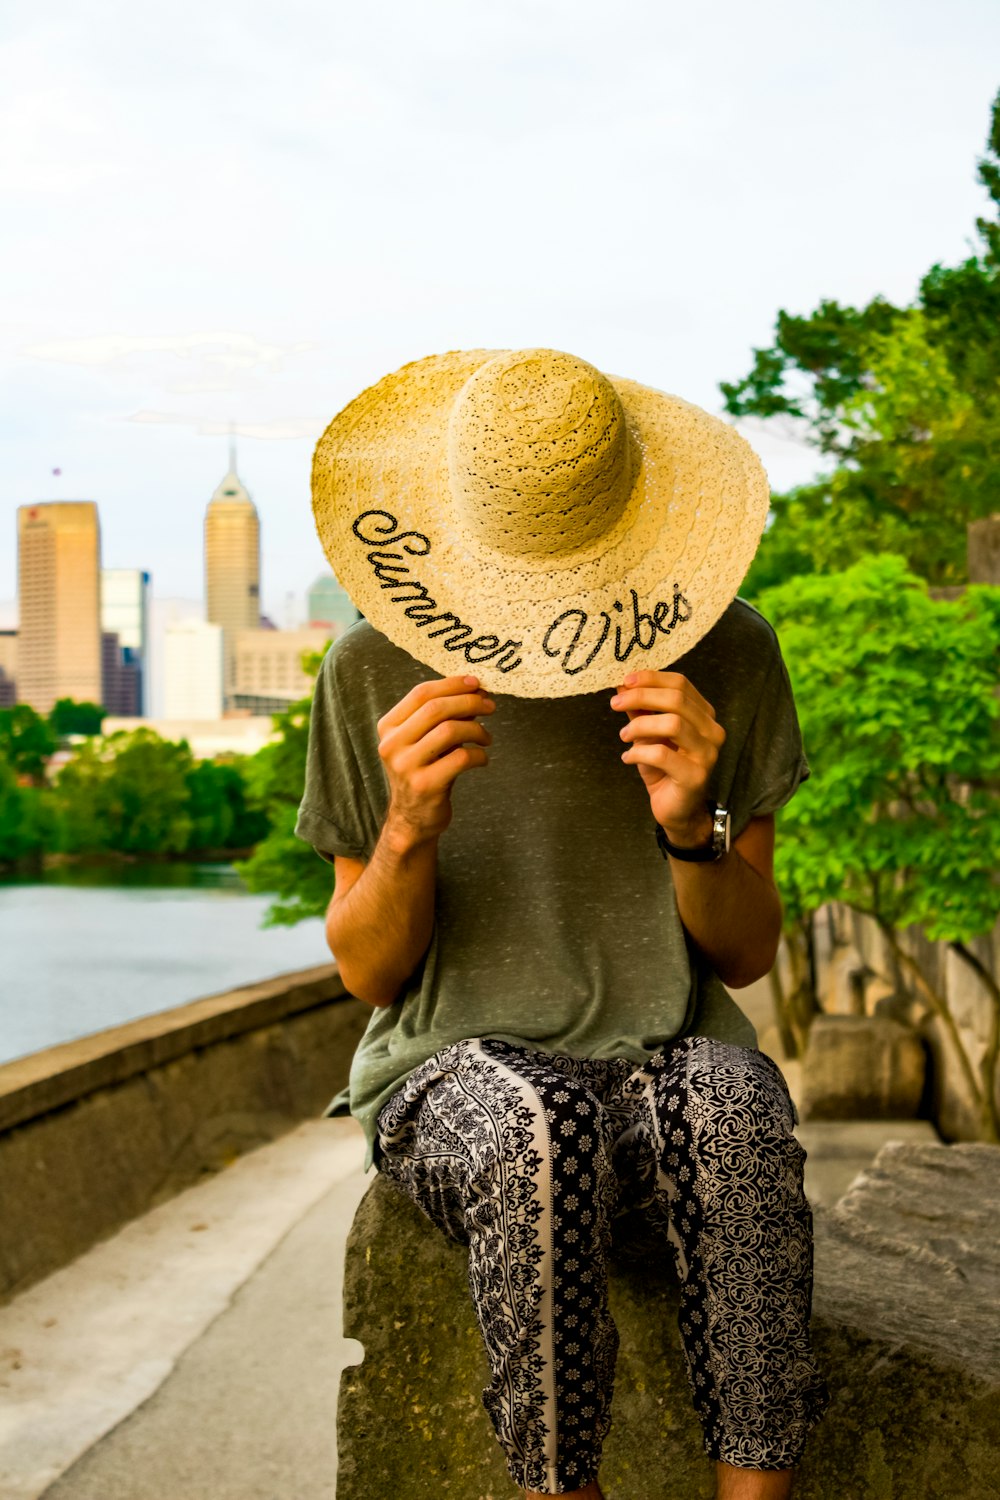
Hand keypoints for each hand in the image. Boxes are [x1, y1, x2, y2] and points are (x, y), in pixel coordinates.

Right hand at [377, 674, 494, 847]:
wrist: (412, 818)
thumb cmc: (423, 772)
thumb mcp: (422, 741)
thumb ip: (441, 717)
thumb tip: (475, 691)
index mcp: (388, 727)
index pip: (421, 693)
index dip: (452, 684)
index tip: (476, 683)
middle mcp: (392, 744)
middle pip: (436, 708)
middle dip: (469, 702)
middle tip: (490, 706)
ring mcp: (406, 765)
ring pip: (450, 730)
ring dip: (477, 729)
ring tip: (486, 737)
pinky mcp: (425, 785)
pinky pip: (461, 758)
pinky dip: (479, 755)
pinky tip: (482, 758)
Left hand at [610, 670, 725, 845]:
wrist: (677, 810)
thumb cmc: (664, 769)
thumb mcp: (649, 734)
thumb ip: (640, 710)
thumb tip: (622, 686)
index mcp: (704, 715)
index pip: (681, 684)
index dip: (652, 679)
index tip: (625, 681)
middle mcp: (712, 731)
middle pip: (677, 700)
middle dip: (641, 697)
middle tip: (615, 704)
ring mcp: (707, 754)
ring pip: (672, 724)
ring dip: (639, 726)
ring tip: (624, 736)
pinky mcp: (696, 776)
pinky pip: (662, 755)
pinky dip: (638, 753)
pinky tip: (628, 757)